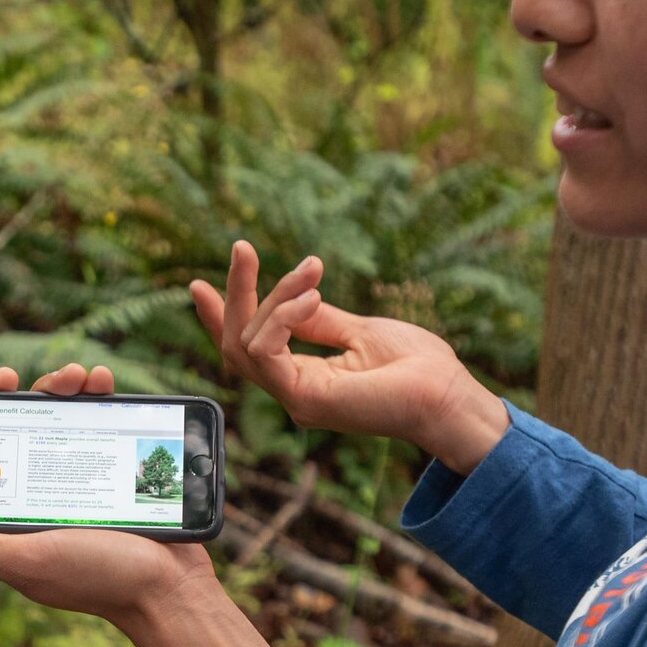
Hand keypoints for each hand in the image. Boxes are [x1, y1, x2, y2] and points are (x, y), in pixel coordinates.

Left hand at [0, 361, 216, 633]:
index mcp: (2, 515)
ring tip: (76, 376)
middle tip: (10, 377)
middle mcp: (33, 493)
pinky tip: (101, 381)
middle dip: (5, 394)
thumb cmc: (97, 580)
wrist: (171, 588)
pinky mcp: (110, 467)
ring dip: (57, 386)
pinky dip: (95, 395)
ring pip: (52, 417)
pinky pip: (96, 420)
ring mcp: (73, 478)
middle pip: (7, 427)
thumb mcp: (25, 560)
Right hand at [189, 240, 511, 472]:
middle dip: (236, 294)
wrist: (449, 397)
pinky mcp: (305, 398)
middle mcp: (294, 393)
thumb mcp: (361, 331)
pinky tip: (309, 295)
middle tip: (242, 247)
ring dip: (269, 296)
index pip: (249, 349)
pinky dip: (280, 316)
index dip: (221, 318)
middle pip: (238, 344)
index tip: (197, 285)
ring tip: (309, 270)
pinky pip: (265, 351)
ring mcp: (297, 399)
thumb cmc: (419, 369)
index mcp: (305, 380)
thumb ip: (321, 320)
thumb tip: (294, 298)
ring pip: (247, 343)